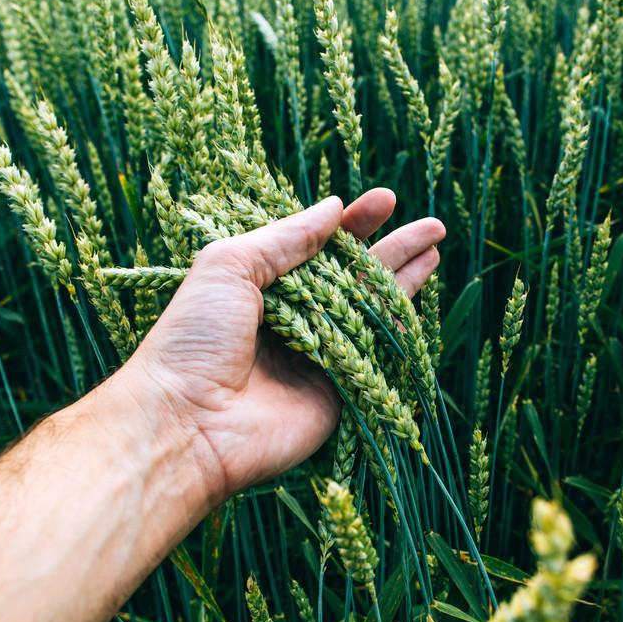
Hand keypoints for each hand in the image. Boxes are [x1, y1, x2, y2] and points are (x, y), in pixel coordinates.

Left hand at [113, 189, 444, 502]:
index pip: (317, 247)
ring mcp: (316, 356)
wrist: (186, 422)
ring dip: (403, 282)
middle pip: (352, 278)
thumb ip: (285, 237)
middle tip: (433, 226)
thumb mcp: (229, 266)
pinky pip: (372, 355)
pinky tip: (418, 300)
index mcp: (261, 287)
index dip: (352, 224)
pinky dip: (396, 328)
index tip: (385, 199)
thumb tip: (333, 207)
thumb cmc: (194, 337)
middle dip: (392, 250)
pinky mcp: (336, 393)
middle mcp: (292, 319)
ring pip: (369, 312)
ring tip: (435, 249)